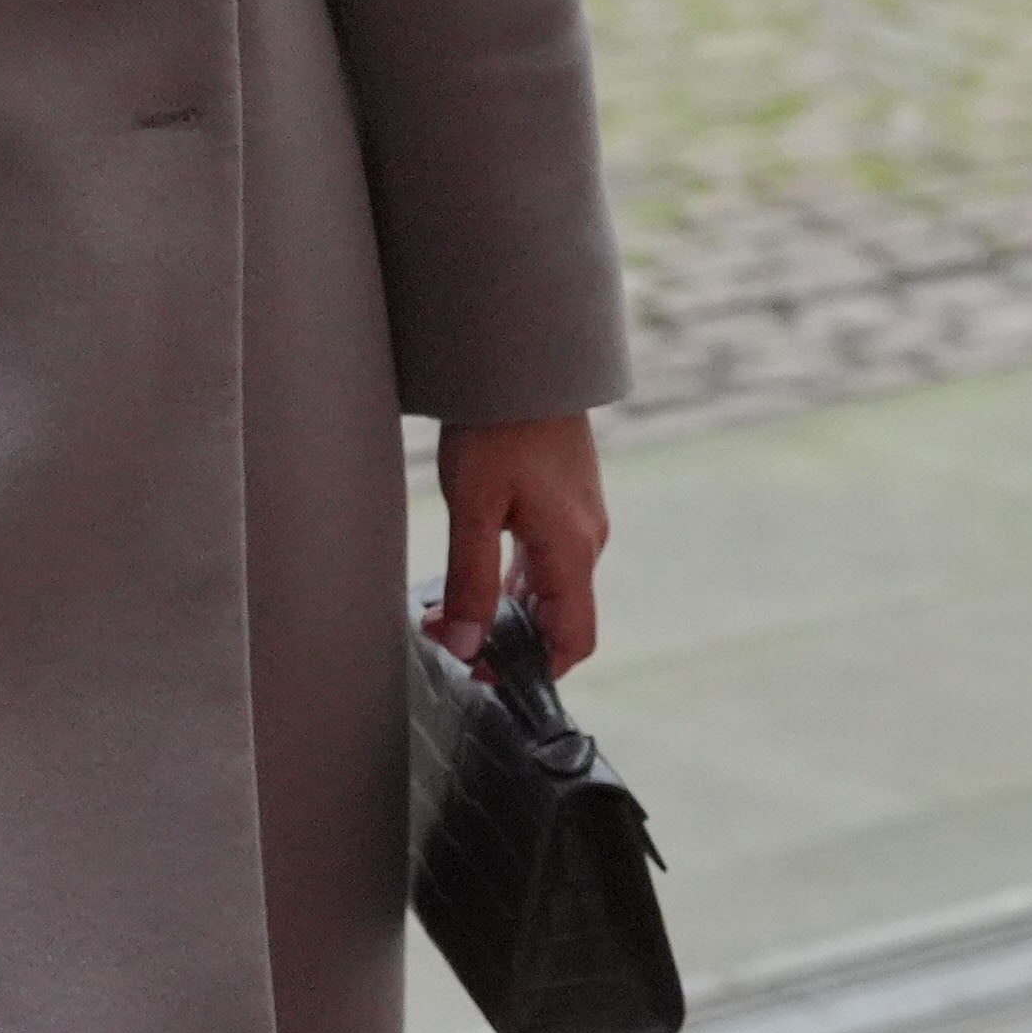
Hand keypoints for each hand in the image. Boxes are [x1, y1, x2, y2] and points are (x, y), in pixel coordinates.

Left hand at [430, 411, 611, 674]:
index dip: (532, 670)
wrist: (523, 358)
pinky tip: (470, 576)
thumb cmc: (498, 427)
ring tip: (445, 612)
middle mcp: (586, 541)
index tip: (480, 674)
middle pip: (557, 619)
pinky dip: (510, 581)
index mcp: (573, 551)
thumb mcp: (474, 508)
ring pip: (547, 589)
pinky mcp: (565, 501)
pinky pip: (544, 560)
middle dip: (504, 642)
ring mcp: (579, 519)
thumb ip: (470, 582)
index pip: (574, 641)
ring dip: (502, 610)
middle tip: (446, 639)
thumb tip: (466, 648)